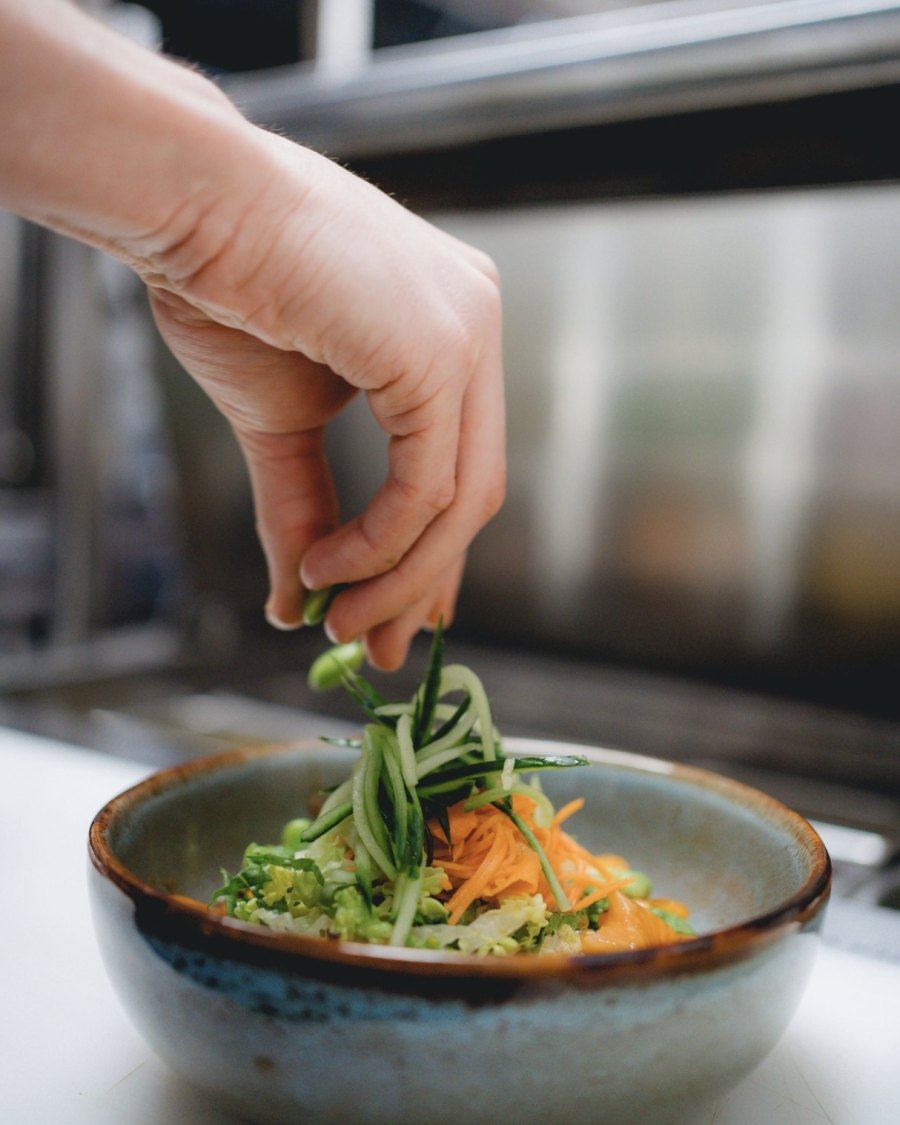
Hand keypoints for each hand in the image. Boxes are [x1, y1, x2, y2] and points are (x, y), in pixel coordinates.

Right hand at [145, 129, 504, 668]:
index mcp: (451, 332)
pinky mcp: (442, 350)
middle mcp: (476, 327)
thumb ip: (306, 507)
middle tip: (375, 645)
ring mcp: (469, 334)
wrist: (190, 208)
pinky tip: (329, 570)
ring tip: (340, 621)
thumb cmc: (229, 287)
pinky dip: (380, 545)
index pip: (462, 465)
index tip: (400, 616)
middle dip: (421, 583)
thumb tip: (296, 601)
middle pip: (473, 493)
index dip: (432, 554)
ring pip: (460, 501)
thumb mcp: (281, 423)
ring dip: (397, 579)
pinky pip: (427, 486)